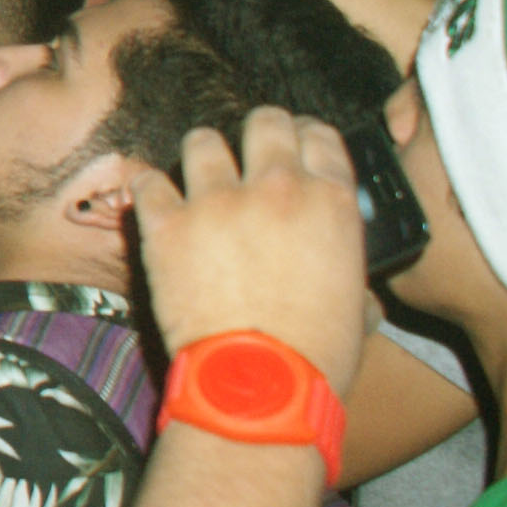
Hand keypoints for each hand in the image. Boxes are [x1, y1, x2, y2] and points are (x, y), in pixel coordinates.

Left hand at [128, 107, 370, 394]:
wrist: (259, 384)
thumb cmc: (316, 355)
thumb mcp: (358, 305)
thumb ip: (347, 268)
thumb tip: (343, 270)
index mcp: (331, 203)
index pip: (319, 135)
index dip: (305, 136)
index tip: (294, 145)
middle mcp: (276, 188)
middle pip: (264, 122)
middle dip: (256, 134)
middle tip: (248, 154)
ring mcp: (216, 202)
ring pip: (202, 141)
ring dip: (203, 156)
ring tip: (200, 179)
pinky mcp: (166, 224)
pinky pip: (148, 182)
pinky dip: (151, 192)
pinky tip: (158, 206)